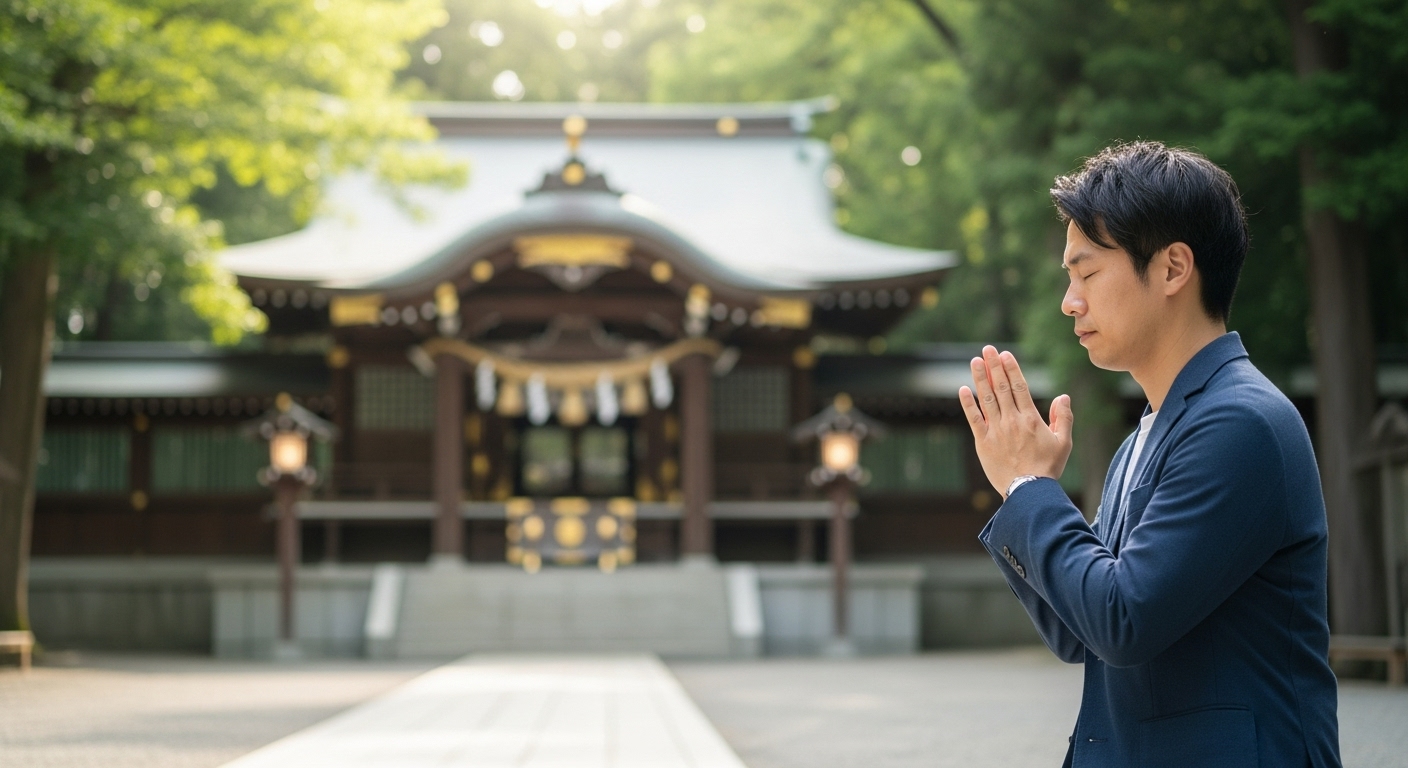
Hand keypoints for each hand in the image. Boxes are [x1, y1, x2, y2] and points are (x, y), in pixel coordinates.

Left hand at [958, 346, 1073, 497]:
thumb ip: (1063, 418)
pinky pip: (974, 419)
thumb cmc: (1048, 468)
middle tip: (988, 349)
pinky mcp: (983, 442)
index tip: (1005, 355)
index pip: (1019, 387)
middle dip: (994, 366)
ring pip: (986, 399)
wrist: (1029, 491)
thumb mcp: (1064, 443)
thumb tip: (1063, 396)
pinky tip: (963, 389)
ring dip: (980, 378)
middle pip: (1001, 388)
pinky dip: (968, 404)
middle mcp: (1012, 421)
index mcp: (1031, 419)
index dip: (1011, 369)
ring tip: (975, 360)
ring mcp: (996, 431)